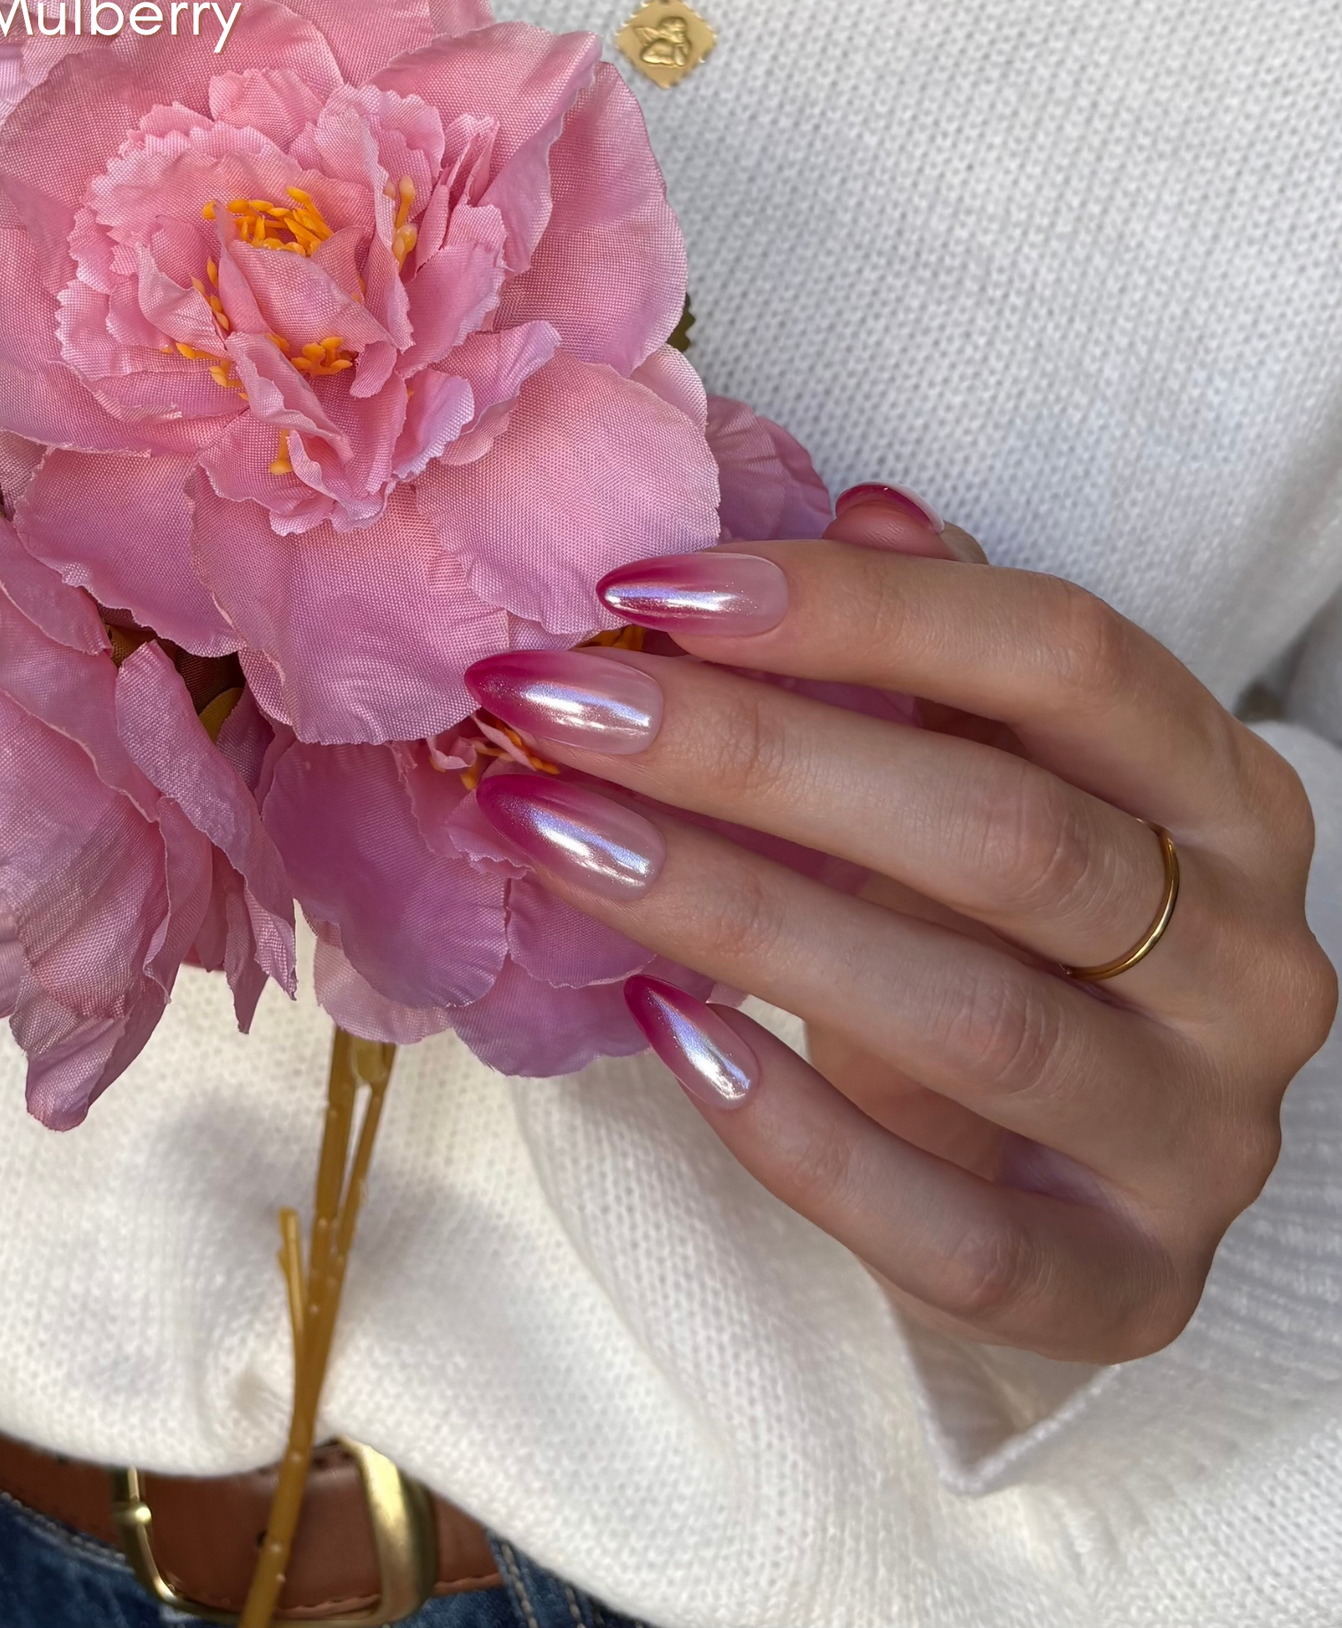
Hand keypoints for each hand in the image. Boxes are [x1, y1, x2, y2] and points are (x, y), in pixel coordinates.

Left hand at [465, 487, 1336, 1362]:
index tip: (649, 590)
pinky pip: (957, 1234)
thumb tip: (864, 510)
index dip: (857, 608)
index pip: (1066, 659)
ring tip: (549, 834)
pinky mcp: (1127, 1289)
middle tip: (553, 707)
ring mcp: (1202, 1136)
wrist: (1080, 1174)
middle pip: (1005, 836)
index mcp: (1230, 799)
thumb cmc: (1015, 937)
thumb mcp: (1001, 775)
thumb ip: (947, 654)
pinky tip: (661, 1032)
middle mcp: (1251, 962)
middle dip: (754, 758)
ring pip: (973, 1021)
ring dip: (736, 915)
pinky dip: (797, 1135)